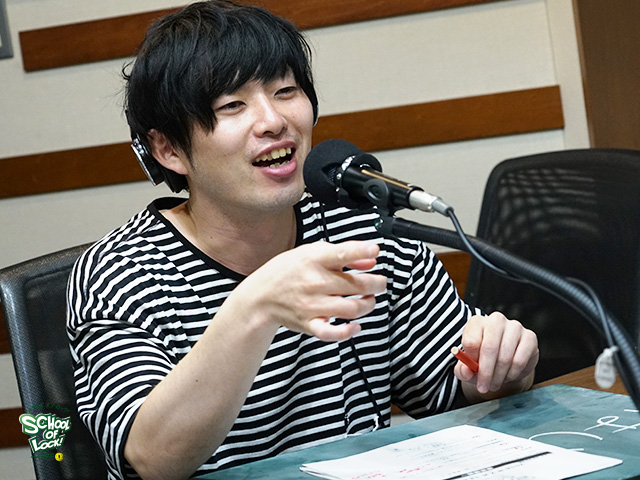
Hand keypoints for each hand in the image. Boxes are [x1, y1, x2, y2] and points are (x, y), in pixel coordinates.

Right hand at [230, 241, 386, 341]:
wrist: (261, 296)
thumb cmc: (288, 271)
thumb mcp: (312, 253)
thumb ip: (344, 255)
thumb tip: (371, 260)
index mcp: (314, 259)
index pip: (342, 253)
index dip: (362, 251)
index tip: (375, 251)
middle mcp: (314, 282)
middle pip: (356, 285)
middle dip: (376, 284)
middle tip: (379, 283)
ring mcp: (312, 305)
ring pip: (352, 309)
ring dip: (368, 304)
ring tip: (369, 299)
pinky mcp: (309, 324)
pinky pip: (332, 333)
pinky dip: (347, 332)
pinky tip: (355, 325)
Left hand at [455, 312, 538, 401]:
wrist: (505, 360)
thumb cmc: (482, 360)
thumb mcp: (468, 366)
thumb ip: (462, 370)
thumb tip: (466, 371)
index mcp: (477, 323)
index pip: (471, 341)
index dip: (471, 360)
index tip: (472, 373)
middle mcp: (496, 320)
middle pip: (489, 347)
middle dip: (486, 373)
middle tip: (483, 388)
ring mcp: (515, 327)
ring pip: (505, 357)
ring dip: (499, 376)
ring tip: (494, 383)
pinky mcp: (530, 337)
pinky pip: (519, 361)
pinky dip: (512, 374)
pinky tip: (507, 376)